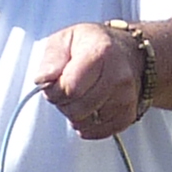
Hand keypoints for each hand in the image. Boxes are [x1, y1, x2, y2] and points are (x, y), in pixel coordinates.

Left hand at [32, 23, 142, 139]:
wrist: (126, 51)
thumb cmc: (94, 44)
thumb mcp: (65, 39)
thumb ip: (51, 58)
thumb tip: (43, 79)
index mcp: (101, 53)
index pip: (70, 88)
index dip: (55, 91)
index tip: (54, 85)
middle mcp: (118, 76)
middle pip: (78, 109)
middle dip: (64, 103)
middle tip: (67, 89)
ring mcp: (126, 97)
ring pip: (87, 122)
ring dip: (76, 114)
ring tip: (80, 96)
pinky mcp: (128, 114)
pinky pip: (99, 132)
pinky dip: (89, 124)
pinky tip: (90, 108)